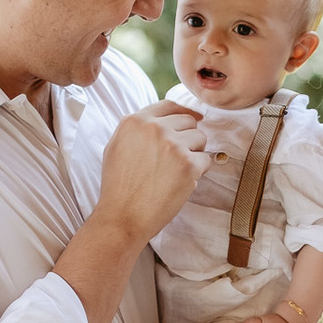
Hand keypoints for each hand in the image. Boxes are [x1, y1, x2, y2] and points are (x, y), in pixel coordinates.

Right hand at [95, 100, 207, 241]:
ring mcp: (173, 145)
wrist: (123, 216)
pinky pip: (206, 160)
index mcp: (135, 121)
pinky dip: (199, 172)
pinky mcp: (188, 164)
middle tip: (177, 160)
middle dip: (188, 138)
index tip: (196, 118)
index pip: (169, 105)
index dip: (184, 112)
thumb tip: (160, 120)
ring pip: (200, 138)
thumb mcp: (116, 147)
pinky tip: (181, 183)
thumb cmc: (118, 187)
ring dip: (195, 153)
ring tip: (177, 172)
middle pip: (188, 121)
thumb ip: (137, 129)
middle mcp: (154, 128)